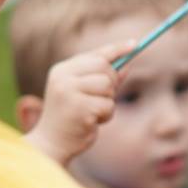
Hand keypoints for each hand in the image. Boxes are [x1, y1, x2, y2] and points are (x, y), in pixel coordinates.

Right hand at [29, 41, 131, 164]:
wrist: (52, 143)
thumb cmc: (70, 117)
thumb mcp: (84, 93)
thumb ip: (103, 78)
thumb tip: (127, 64)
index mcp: (62, 70)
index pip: (95, 54)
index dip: (117, 49)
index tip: (135, 44)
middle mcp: (64, 78)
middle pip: (104, 67)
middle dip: (112, 82)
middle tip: (104, 96)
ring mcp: (70, 92)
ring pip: (108, 86)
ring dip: (108, 102)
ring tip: (93, 112)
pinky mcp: (79, 108)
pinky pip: (108, 105)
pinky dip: (106, 115)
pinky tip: (92, 122)